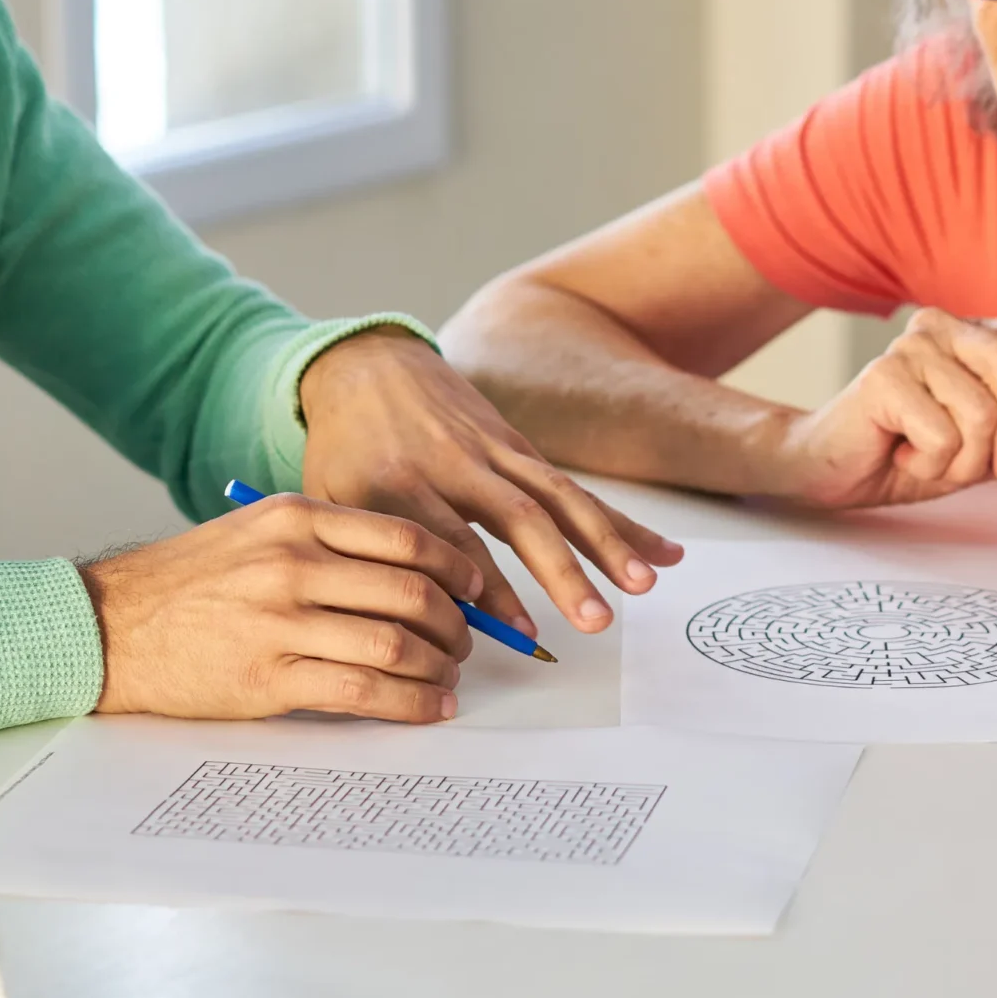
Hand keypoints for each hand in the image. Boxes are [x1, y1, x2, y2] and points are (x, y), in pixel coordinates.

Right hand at [80, 493, 479, 720]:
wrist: (112, 625)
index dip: (456, 567)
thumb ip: (328, 542)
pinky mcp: (268, 677)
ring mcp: (280, 621)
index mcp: (296, 517)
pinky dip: (409, 704)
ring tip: (449, 678)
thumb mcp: (257, 532)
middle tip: (466, 642)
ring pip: (395, 644)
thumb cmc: (190, 581)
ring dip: (438, 667)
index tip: (477, 589)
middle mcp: (293, 563)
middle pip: (411, 592)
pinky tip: (427, 708)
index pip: (405, 537)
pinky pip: (362, 692)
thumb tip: (413, 574)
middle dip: (456, 624)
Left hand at [298, 326, 682, 636]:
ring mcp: (493, 451)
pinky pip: (575, 489)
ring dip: (605, 543)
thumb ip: (371, 558)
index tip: (514, 631)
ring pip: (557, 498)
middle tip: (593, 621)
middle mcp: (454, 463)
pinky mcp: (521, 447)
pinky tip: (663, 553)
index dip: (484, 586)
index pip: (448, 539)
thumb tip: (416, 631)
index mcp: (397, 482)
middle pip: (517, 518)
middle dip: (561, 571)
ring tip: (643, 584)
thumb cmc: (342, 451)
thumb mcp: (333, 502)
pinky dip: (620, 522)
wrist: (364, 366)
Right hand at [766, 307, 996, 508]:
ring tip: (935, 461)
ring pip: (983, 411)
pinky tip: (905, 455)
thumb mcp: (982, 454)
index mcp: (974, 334)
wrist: (836, 470)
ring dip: (968, 460)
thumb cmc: (908, 452)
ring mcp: (911, 348)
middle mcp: (943, 327)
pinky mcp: (883, 377)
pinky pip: (943, 434)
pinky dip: (933, 465)